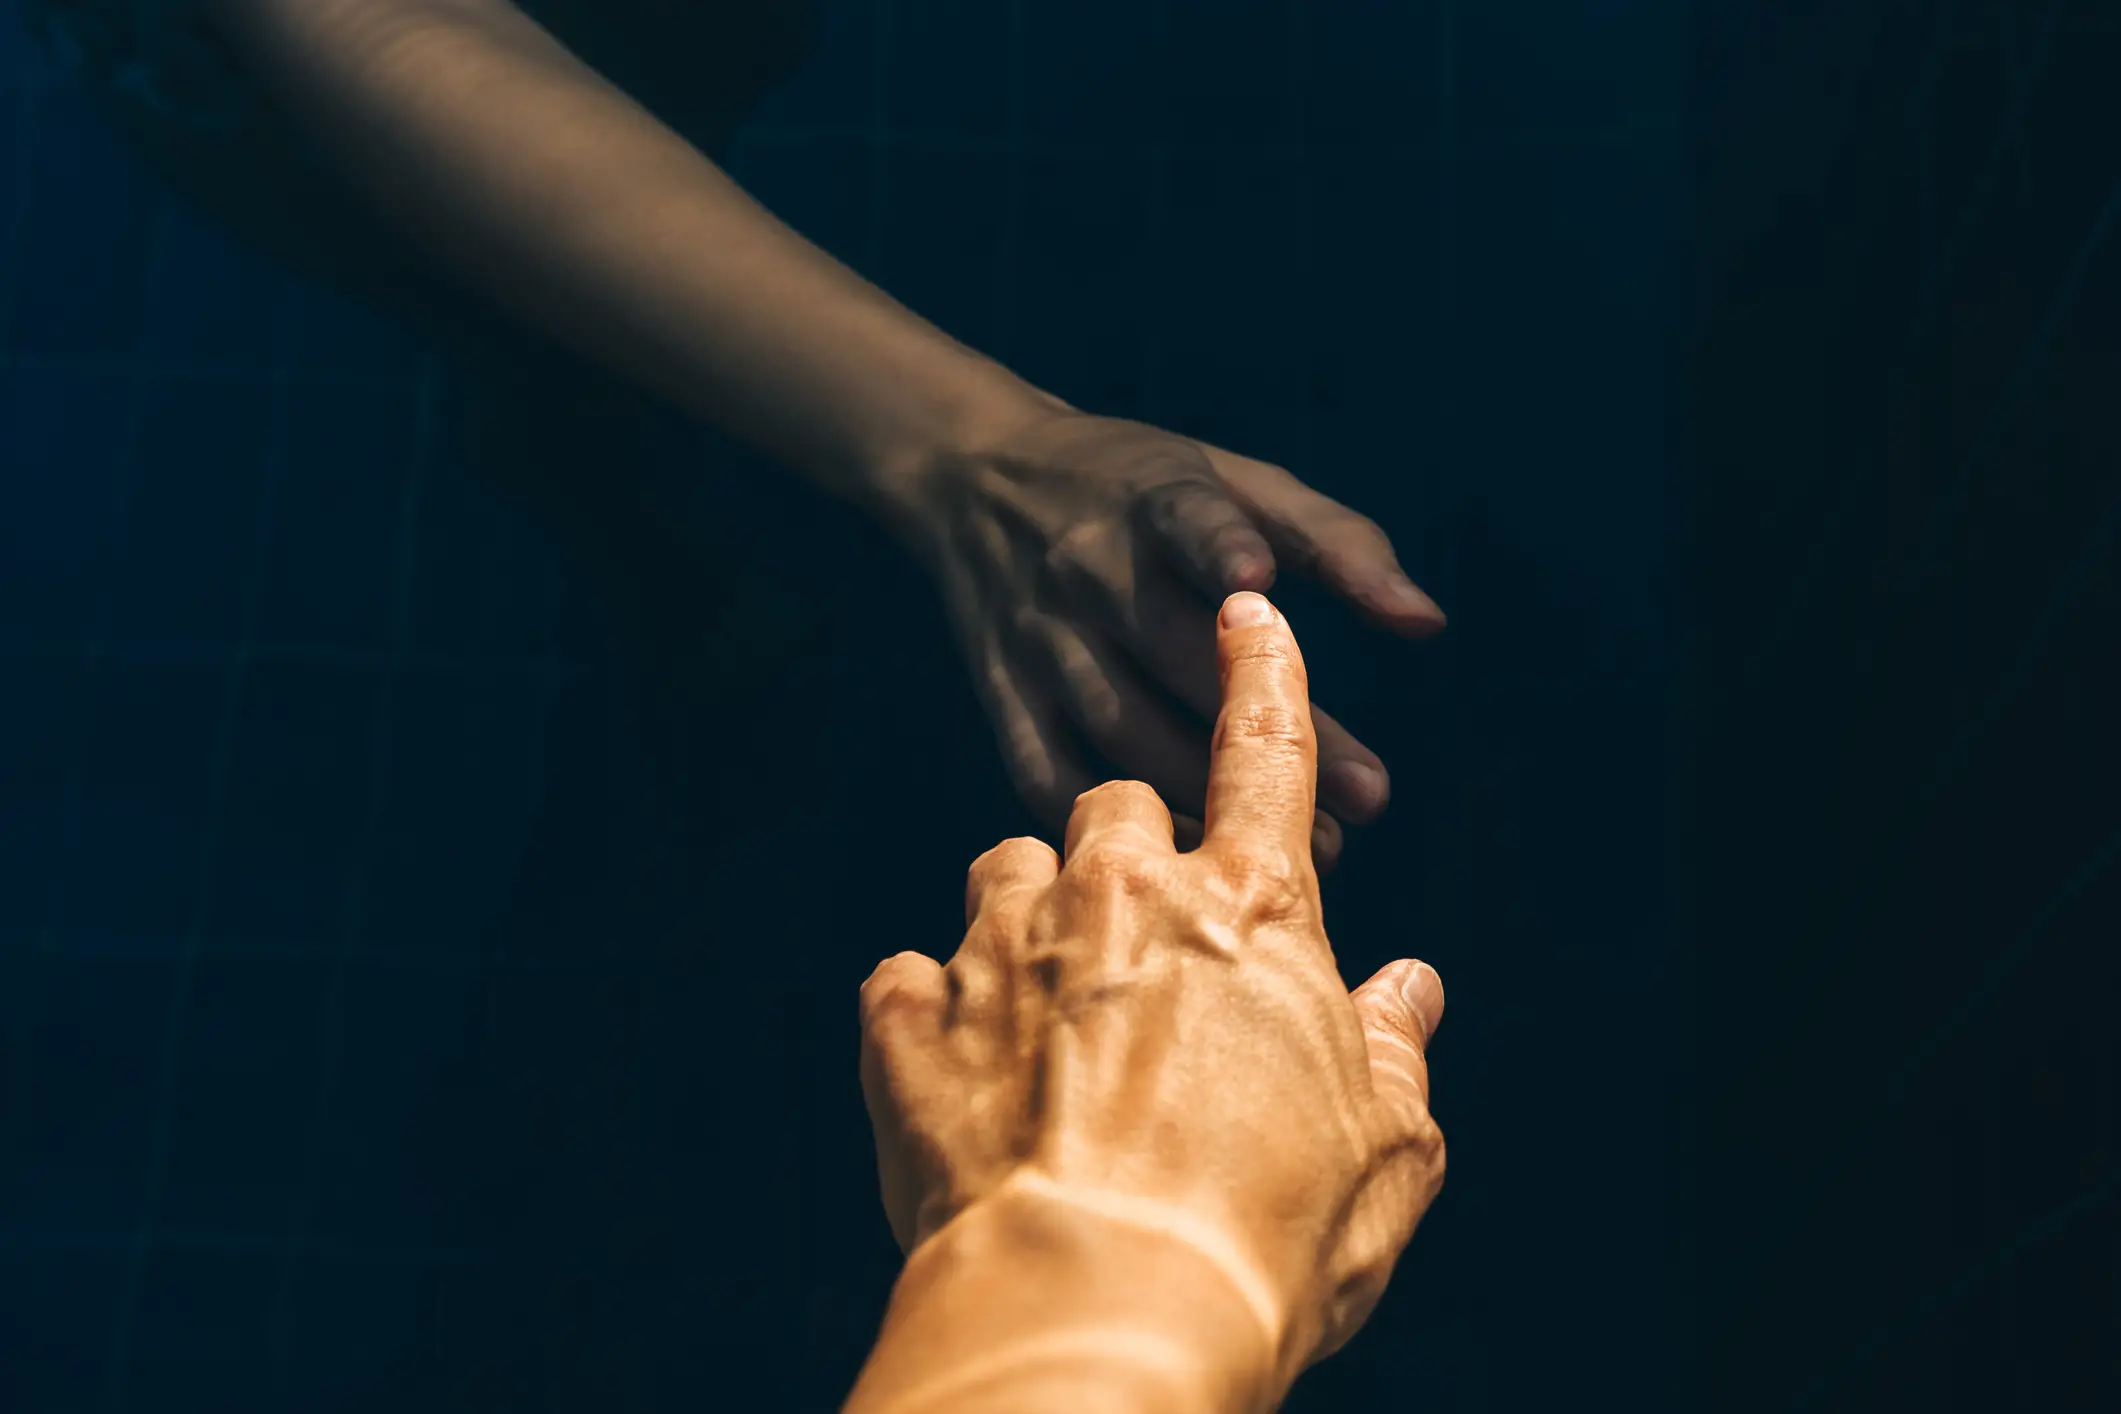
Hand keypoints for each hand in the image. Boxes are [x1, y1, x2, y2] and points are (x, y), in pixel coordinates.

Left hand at [857, 591, 1447, 1386]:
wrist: (1098, 1311)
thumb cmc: (1261, 1239)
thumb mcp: (1386, 1152)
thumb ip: (1393, 1050)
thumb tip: (1411, 992)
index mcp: (1249, 914)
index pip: (1265, 751)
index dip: (1264, 675)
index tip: (1247, 614)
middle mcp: (1121, 897)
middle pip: (1114, 804)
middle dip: (1127, 852)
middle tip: (1142, 946)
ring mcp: (1003, 946)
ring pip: (1003, 866)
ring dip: (1026, 920)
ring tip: (1050, 1019)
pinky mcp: (909, 1017)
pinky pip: (908, 974)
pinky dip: (934, 1013)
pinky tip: (967, 1080)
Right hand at [896, 403, 1443, 869]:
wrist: (975, 473)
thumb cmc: (1139, 485)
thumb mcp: (1235, 479)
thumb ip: (1337, 544)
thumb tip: (1427, 625)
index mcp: (1151, 500)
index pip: (1182, 519)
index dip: (1214, 543)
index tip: (1255, 579)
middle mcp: (1087, 567)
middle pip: (1173, 654)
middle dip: (1267, 729)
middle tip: (1368, 796)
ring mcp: (1037, 636)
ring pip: (1118, 725)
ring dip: (1207, 792)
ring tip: (1311, 848)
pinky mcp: (1001, 690)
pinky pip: (1045, 768)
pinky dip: (1110, 817)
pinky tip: (1190, 852)